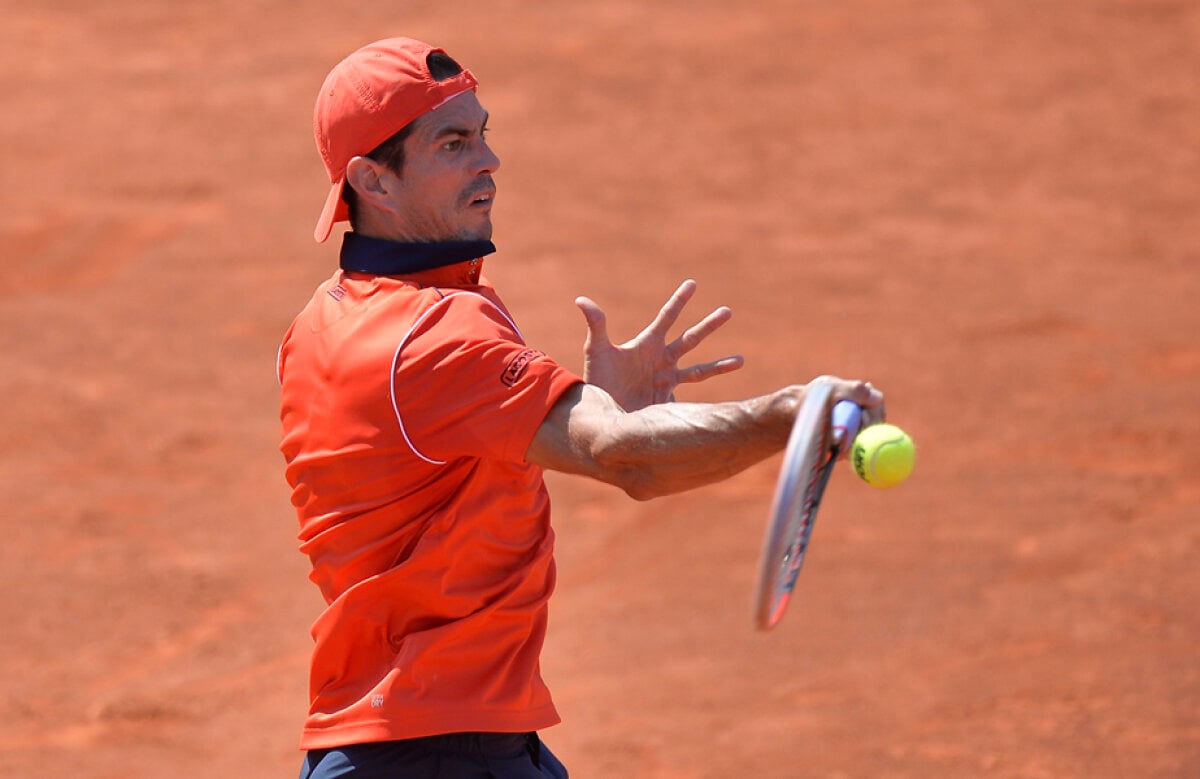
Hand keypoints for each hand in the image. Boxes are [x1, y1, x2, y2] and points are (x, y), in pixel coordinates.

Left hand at [575, 279, 744, 410]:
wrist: (599, 412)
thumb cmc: (596, 379)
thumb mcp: (597, 350)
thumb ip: (596, 325)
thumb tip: (581, 299)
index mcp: (647, 344)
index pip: (667, 317)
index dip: (680, 300)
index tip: (692, 283)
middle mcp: (661, 360)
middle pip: (690, 339)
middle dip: (708, 325)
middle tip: (728, 311)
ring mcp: (666, 380)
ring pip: (699, 370)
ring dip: (720, 365)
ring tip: (742, 359)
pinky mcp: (667, 400)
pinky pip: (692, 398)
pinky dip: (706, 398)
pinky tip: (723, 402)